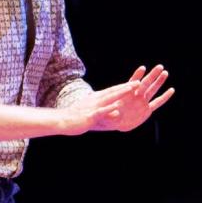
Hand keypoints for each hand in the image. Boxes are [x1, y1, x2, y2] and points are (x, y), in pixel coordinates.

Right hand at [57, 65, 173, 134]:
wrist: (62, 120)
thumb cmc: (76, 116)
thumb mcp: (90, 109)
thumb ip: (100, 108)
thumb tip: (109, 107)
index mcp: (97, 98)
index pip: (113, 91)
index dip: (125, 86)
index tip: (136, 82)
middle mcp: (96, 100)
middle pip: (114, 92)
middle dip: (127, 87)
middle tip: (139, 82)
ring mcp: (94, 107)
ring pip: (110, 98)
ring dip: (121, 93)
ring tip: (132, 89)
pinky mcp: (90, 116)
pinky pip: (102, 111)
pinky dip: (110, 108)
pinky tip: (118, 105)